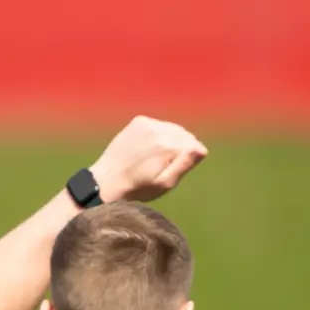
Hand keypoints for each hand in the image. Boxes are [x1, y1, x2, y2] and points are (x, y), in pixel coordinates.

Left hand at [89, 116, 208, 203]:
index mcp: (167, 145)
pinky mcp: (138, 121)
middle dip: (182, 149)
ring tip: (156, 159)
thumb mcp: (165, 183)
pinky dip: (159, 135)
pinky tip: (148, 149)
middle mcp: (158, 129)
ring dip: (171, 141)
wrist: (107, 181)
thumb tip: (201, 149)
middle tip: (164, 166)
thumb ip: (184, 165)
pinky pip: (160, 125)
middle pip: (186, 136)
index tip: (175, 171)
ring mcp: (147, 123)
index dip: (189, 160)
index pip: (195, 146)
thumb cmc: (138, 188)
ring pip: (173, 129)